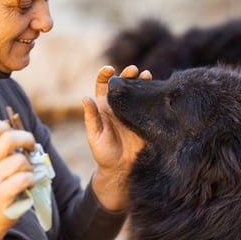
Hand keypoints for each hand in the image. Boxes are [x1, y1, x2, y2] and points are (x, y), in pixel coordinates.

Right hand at [0, 119, 35, 239]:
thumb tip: (16, 126)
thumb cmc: (0, 182)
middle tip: (31, 147)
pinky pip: (25, 178)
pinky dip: (32, 180)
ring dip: (30, 167)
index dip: (2, 125)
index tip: (13, 133)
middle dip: (27, 139)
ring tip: (26, 174)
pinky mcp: (1, 194)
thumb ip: (2, 146)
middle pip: (8, 139)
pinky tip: (28, 184)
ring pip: (21, 161)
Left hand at [82, 65, 151, 210]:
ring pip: (137, 92)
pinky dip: (152, 96)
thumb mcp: (94, 136)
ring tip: (146, 75)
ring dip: (142, 81)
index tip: (109, 70)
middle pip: (123, 84)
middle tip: (133, 70)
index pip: (103, 85)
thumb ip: (91, 118)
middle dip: (128, 74)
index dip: (105, 75)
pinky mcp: (144, 120)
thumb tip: (85, 99)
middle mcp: (118, 106)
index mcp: (103, 107)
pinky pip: (148, 105)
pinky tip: (155, 90)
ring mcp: (132, 112)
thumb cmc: (103, 154)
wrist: (119, 170)